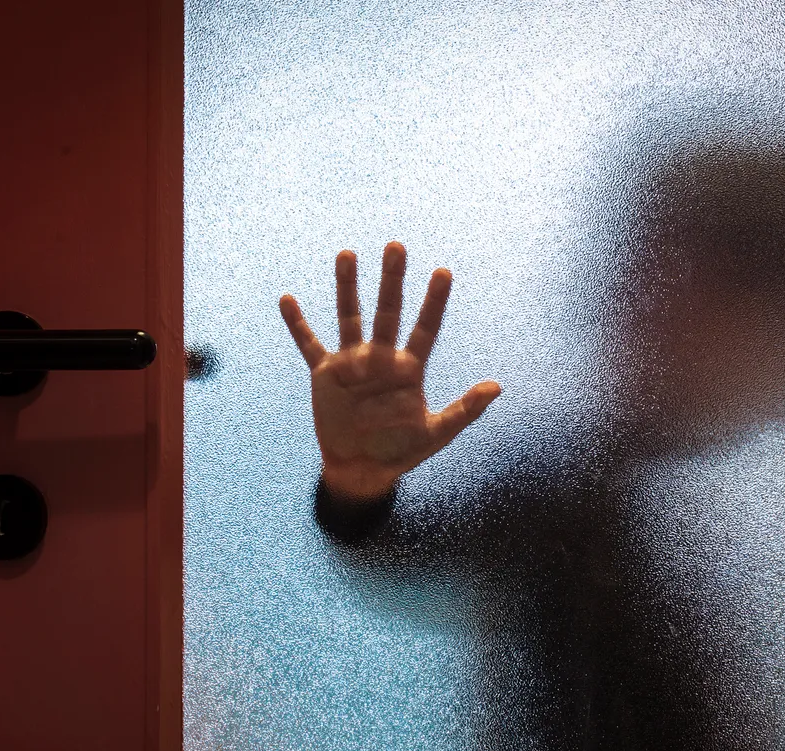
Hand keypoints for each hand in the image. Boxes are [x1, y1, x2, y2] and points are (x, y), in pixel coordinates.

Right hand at [280, 241, 501, 502]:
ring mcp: (353, 362)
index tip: (444, 273)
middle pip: (388, 311)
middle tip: (396, 246)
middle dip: (392, 280)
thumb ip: (465, 410)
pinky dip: (298, 324)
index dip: (434, 302)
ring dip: (348, 287)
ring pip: (350, 317)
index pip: (426, 328)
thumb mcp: (436, 433)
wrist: (362, 470)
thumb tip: (497, 386)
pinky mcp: (326, 373)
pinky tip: (288, 300)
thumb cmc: (401, 451)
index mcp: (409, 368)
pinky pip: (309, 344)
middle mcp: (381, 357)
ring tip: (348, 254)